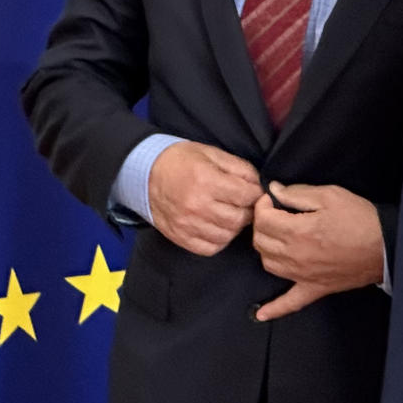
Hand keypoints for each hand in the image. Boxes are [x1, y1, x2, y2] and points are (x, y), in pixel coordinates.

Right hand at [147, 142, 261, 255]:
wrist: (145, 174)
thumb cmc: (181, 161)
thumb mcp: (212, 154)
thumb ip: (239, 168)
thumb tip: (258, 185)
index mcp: (206, 180)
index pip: (246, 195)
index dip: (256, 193)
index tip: (254, 191)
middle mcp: (196, 205)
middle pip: (239, 218)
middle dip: (248, 211)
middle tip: (244, 204)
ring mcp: (187, 224)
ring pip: (227, 235)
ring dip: (234, 226)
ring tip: (229, 214)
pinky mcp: (180, 237)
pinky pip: (211, 248)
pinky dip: (219, 240)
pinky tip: (217, 226)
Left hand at [250, 183, 384, 320]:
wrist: (385, 246)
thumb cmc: (360, 219)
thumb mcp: (330, 195)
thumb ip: (298, 193)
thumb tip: (274, 190)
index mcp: (297, 231)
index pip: (263, 220)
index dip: (263, 205)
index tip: (271, 198)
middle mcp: (295, 256)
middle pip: (260, 242)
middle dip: (262, 223)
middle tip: (274, 213)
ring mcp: (303, 276)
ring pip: (268, 264)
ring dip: (266, 249)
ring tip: (276, 237)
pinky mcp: (314, 289)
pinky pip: (290, 303)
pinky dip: (274, 309)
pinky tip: (261, 314)